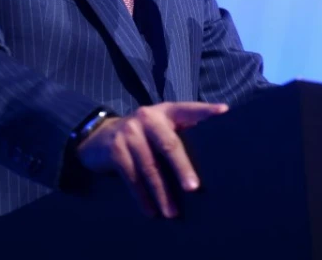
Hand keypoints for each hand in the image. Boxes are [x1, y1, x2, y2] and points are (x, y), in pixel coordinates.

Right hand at [75, 102, 227, 217]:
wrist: (98, 137)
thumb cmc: (142, 136)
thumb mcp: (159, 126)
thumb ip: (179, 132)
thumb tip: (211, 155)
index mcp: (165, 111)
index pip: (188, 109)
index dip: (205, 111)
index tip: (224, 112)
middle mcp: (148, 117)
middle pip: (169, 145)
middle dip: (182, 168)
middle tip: (193, 188)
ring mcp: (130, 133)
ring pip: (150, 167)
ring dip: (162, 193)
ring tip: (172, 213)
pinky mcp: (116, 150)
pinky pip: (132, 178)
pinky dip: (142, 197)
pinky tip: (151, 211)